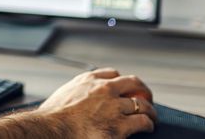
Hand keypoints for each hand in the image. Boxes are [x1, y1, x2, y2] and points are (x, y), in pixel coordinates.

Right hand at [34, 68, 156, 137]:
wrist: (52, 130)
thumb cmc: (52, 117)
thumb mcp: (64, 94)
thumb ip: (77, 92)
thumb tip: (79, 99)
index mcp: (88, 80)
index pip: (112, 74)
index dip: (121, 81)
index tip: (124, 88)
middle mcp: (104, 89)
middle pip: (133, 83)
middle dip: (143, 90)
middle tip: (147, 97)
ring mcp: (113, 107)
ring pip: (142, 103)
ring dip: (150, 110)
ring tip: (152, 116)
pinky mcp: (119, 125)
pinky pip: (142, 121)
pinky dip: (148, 124)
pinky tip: (148, 127)